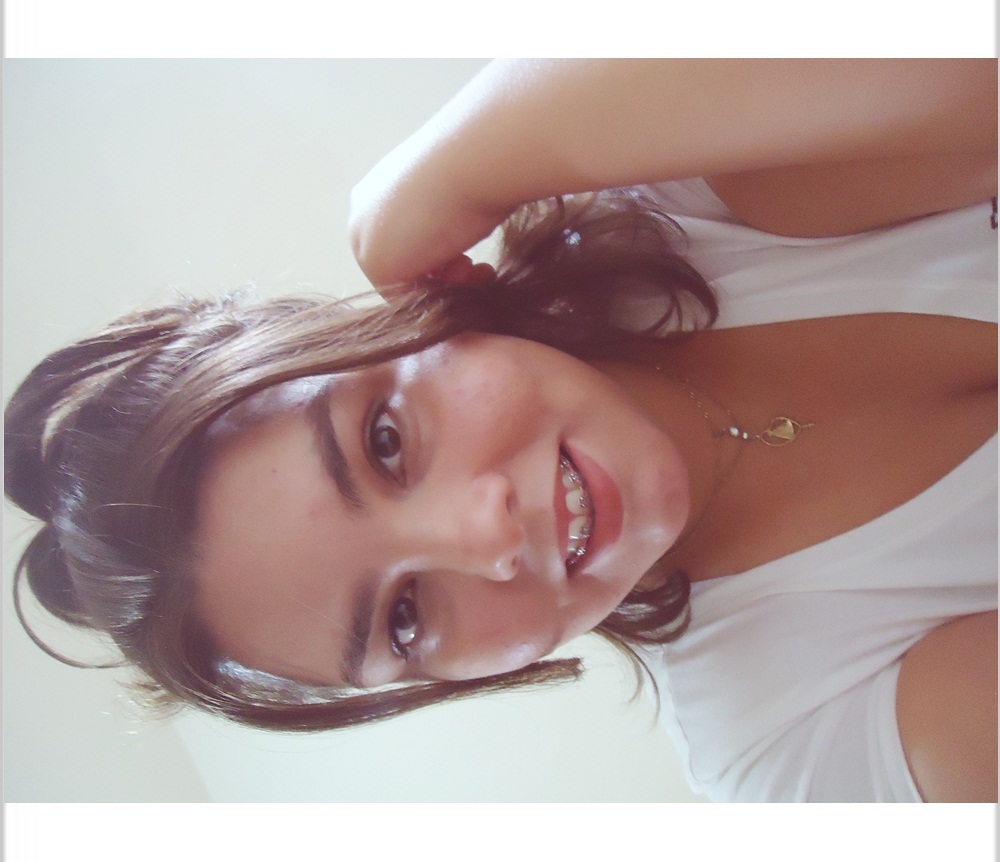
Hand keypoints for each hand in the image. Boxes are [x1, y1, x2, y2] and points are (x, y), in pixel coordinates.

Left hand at [348, 133, 512, 288]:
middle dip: (441, 277)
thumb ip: (439, 223)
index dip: (440, 260)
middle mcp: (362, 214)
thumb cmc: (475, 169)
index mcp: (376, 194)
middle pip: (402, 268)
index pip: (404, 246)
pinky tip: (468, 276)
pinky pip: (407, 300)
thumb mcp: (453, 197)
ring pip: (405, 285)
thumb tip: (450, 251)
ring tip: (475, 271)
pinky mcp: (375, 262)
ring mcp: (364, 239)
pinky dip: (441, 298)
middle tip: (473, 266)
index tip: (470, 257)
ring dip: (444, 288)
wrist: (475, 157)